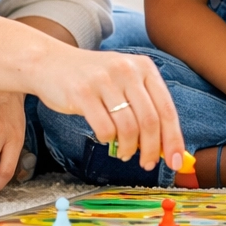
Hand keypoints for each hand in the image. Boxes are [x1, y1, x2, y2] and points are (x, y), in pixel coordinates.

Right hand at [32, 45, 186, 173]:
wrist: (50, 62)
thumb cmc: (93, 78)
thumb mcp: (124, 81)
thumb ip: (145, 106)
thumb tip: (166, 144)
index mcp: (144, 67)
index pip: (167, 108)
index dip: (173, 138)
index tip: (176, 161)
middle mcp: (127, 70)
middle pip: (150, 121)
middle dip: (152, 149)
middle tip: (147, 164)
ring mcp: (105, 80)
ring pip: (128, 128)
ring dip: (129, 148)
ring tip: (124, 153)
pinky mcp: (83, 93)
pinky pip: (104, 129)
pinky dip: (108, 140)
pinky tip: (105, 138)